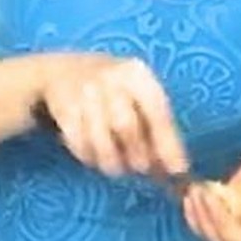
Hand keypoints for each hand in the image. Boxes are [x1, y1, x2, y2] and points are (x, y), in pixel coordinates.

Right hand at [37, 54, 188, 177]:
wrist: (63, 70)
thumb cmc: (113, 88)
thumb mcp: (138, 93)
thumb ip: (156, 126)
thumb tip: (175, 167)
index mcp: (136, 73)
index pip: (157, 110)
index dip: (168, 143)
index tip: (177, 169)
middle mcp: (110, 78)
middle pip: (126, 127)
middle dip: (137, 154)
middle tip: (142, 168)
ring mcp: (83, 92)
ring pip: (100, 139)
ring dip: (112, 161)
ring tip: (118, 166)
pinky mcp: (63, 108)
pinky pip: (79, 143)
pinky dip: (90, 157)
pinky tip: (96, 156)